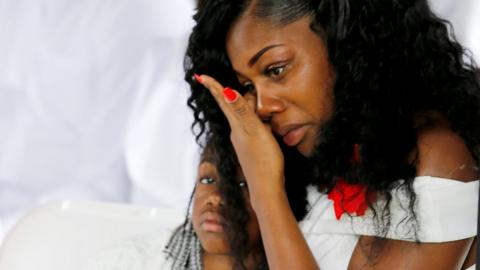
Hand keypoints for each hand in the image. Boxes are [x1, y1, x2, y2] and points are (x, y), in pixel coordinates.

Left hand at [196, 74, 284, 202]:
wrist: (267, 188)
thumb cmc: (264, 160)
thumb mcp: (254, 131)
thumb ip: (242, 112)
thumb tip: (226, 92)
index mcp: (237, 125)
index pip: (223, 101)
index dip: (213, 86)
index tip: (200, 76)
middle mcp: (237, 132)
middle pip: (232, 106)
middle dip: (226, 92)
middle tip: (214, 81)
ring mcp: (244, 142)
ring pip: (242, 117)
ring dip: (243, 105)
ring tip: (243, 95)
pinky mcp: (252, 149)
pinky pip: (251, 127)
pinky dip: (255, 118)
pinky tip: (262, 120)